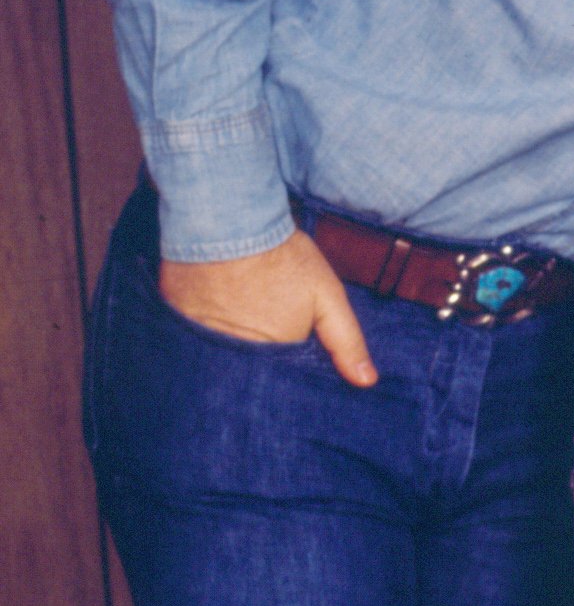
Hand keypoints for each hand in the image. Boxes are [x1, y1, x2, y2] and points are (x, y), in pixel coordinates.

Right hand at [161, 234, 375, 386]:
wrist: (227, 223)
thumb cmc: (281, 258)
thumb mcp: (327, 296)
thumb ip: (346, 340)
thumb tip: (367, 382)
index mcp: (273, 355)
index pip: (282, 382)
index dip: (289, 371)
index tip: (293, 358)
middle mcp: (234, 356)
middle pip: (249, 374)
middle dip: (259, 366)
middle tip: (264, 331)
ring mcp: (200, 341)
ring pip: (219, 361)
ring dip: (229, 353)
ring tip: (239, 324)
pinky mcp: (174, 322)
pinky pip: (190, 341)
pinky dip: (201, 336)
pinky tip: (212, 317)